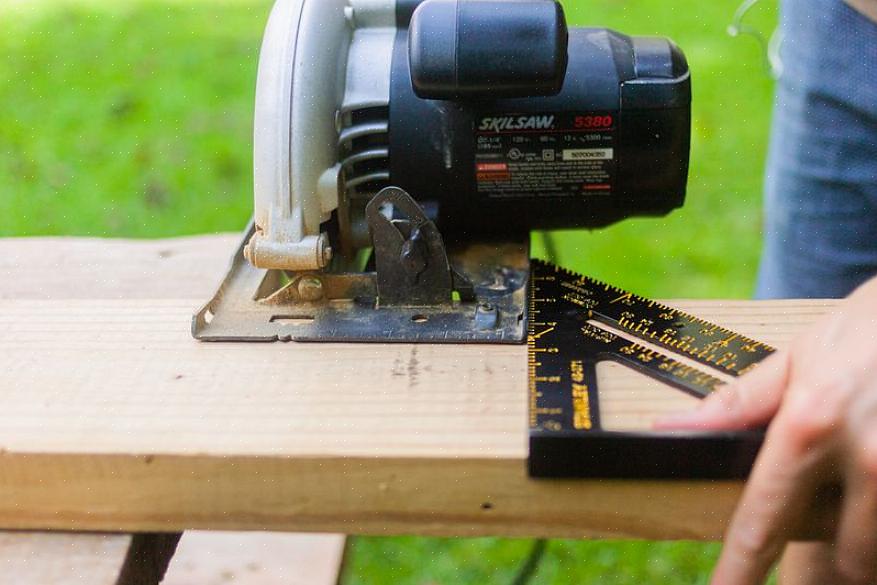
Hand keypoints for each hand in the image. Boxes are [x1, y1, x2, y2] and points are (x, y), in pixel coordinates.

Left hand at [655, 275, 876, 584]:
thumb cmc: (864, 329)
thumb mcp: (795, 359)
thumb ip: (736, 405)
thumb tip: (672, 430)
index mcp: (809, 427)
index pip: (764, 521)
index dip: (741, 571)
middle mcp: (868, 460)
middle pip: (841, 556)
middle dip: (828, 548)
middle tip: (827, 504)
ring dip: (866, 538)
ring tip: (857, 481)